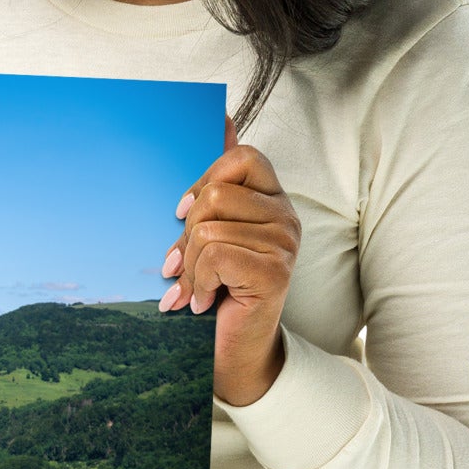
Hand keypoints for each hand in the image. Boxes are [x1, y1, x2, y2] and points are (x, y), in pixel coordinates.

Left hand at [158, 115, 299, 405]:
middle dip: (186, 234)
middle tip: (182, 265)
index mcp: (272, 200)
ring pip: (209, 228)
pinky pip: (215, 254)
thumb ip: (217, 181)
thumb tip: (221, 117)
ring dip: (190, 266)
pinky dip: (197, 282)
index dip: (204, 180)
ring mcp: (285, 243)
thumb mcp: (210, 231)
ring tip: (194, 288)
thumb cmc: (218, 289)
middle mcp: (286, 216)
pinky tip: (203, 301)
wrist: (233, 351)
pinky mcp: (275, 271)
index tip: (182, 214)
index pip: (242, 156)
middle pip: (217, 194)